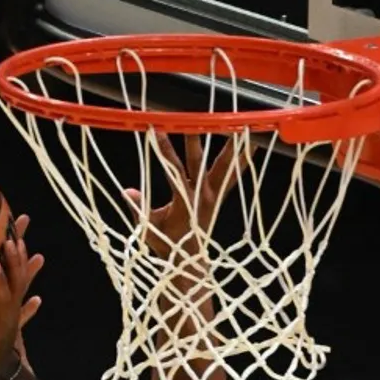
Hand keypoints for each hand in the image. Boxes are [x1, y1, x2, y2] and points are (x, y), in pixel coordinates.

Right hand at [0, 224, 43, 379]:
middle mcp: (4, 324)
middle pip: (6, 300)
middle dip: (0, 281)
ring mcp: (13, 312)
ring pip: (19, 286)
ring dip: (16, 263)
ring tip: (12, 238)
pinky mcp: (17, 302)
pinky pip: (23, 279)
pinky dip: (23, 262)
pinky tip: (21, 239)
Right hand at [126, 133, 242, 258]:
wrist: (189, 262)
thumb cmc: (168, 246)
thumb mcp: (149, 229)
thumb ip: (139, 209)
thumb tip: (127, 191)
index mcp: (184, 203)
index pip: (172, 170)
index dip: (163, 150)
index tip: (156, 130)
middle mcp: (203, 196)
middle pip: (200, 161)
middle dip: (196, 138)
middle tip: (197, 116)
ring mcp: (214, 196)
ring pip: (227, 166)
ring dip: (235, 146)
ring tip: (245, 125)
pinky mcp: (220, 197)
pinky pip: (234, 175)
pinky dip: (242, 159)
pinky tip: (253, 144)